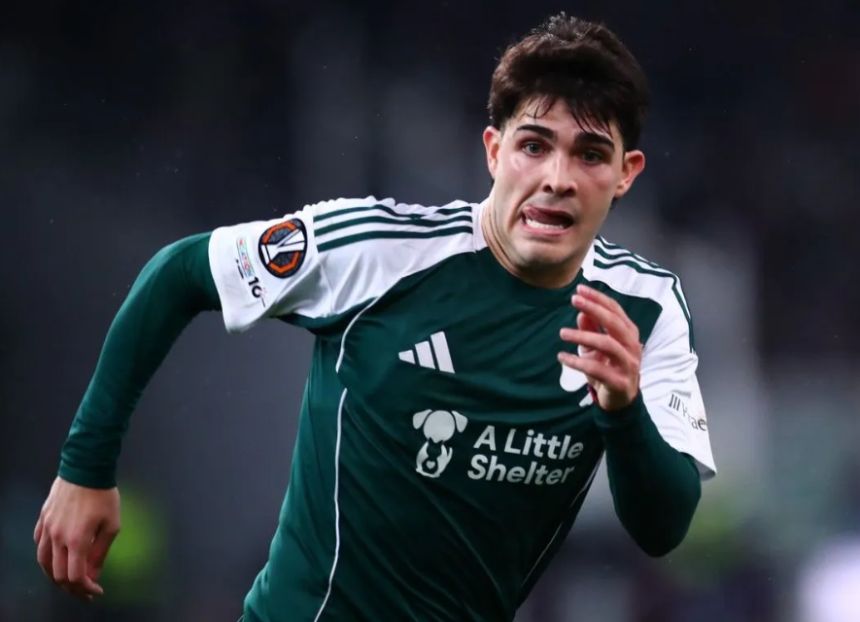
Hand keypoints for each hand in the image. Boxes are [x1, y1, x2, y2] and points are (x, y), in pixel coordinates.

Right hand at [34, 477, 120, 599]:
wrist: (85, 468)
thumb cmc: (103, 495)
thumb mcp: (112, 525)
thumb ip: (101, 552)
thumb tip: (93, 575)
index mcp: (77, 540)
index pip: (75, 576)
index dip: (85, 588)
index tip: (97, 591)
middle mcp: (57, 538)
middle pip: (57, 574)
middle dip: (72, 588)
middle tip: (85, 591)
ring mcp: (47, 529)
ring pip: (43, 563)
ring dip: (55, 576)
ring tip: (69, 580)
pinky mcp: (42, 519)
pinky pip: (38, 545)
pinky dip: (46, 558)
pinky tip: (56, 558)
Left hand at [558, 284, 642, 410]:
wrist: (620, 401)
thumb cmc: (608, 368)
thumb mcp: (596, 347)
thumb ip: (591, 329)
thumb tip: (581, 312)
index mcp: (629, 334)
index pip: (615, 310)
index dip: (598, 299)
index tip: (579, 290)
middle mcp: (632, 346)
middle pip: (614, 323)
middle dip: (594, 309)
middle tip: (574, 300)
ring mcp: (628, 364)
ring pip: (607, 344)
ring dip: (583, 336)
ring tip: (562, 333)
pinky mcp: (620, 382)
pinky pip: (597, 369)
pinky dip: (577, 362)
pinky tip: (562, 357)